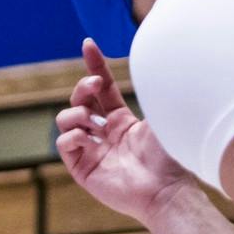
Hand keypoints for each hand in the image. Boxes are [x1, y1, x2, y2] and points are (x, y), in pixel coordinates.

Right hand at [55, 39, 194, 226]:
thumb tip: (155, 58)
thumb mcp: (162, 114)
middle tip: (95, 85)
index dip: (94, 66)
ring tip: (95, 123)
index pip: (102, 89)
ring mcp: (92, 152)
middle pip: (80, 100)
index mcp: (122, 121)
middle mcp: (104, 134)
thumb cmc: (170, 156)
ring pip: (66, 120)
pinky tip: (89, 139)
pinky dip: (72, 136)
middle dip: (83, 87)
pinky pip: (64, 144)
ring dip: (77, 113)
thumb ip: (152, 89)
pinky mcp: (83, 170)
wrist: (167, 189)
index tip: (88, 44)